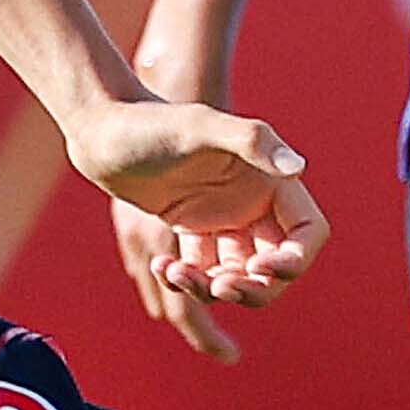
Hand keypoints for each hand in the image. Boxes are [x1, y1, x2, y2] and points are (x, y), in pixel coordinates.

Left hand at [74, 98, 323, 365]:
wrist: (101, 127)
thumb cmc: (150, 121)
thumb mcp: (200, 127)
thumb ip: (252, 142)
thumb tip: (298, 168)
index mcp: (269, 178)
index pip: (308, 233)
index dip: (295, 260)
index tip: (258, 267)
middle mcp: (253, 200)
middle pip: (276, 266)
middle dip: (253, 288)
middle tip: (218, 287)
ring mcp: (222, 217)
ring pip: (236, 275)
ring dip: (211, 287)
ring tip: (175, 272)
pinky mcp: (192, 227)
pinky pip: (202, 270)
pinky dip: (185, 279)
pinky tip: (160, 266)